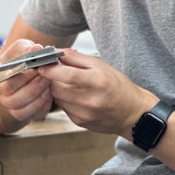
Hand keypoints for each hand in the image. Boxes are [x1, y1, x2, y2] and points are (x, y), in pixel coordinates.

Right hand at [0, 39, 54, 127]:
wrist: (15, 72)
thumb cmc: (16, 59)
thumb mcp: (19, 49)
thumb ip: (26, 48)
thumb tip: (36, 49)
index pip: (6, 83)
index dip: (24, 77)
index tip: (38, 68)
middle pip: (13, 99)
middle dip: (33, 87)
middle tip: (46, 76)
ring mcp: (9, 107)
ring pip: (21, 111)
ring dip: (38, 97)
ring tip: (48, 84)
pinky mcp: (22, 114)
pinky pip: (32, 116)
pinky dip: (42, 106)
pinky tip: (48, 94)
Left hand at [39, 49, 155, 136]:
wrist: (132, 114)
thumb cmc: (118, 86)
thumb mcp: (101, 65)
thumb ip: (76, 57)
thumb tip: (56, 51)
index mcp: (96, 82)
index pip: (66, 75)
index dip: (50, 70)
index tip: (41, 65)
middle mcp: (89, 100)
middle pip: (56, 88)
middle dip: (52, 79)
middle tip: (57, 72)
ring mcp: (84, 114)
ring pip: (57, 98)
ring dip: (58, 89)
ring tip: (70, 84)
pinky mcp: (80, 122)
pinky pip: (63, 108)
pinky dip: (65, 100)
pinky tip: (76, 97)